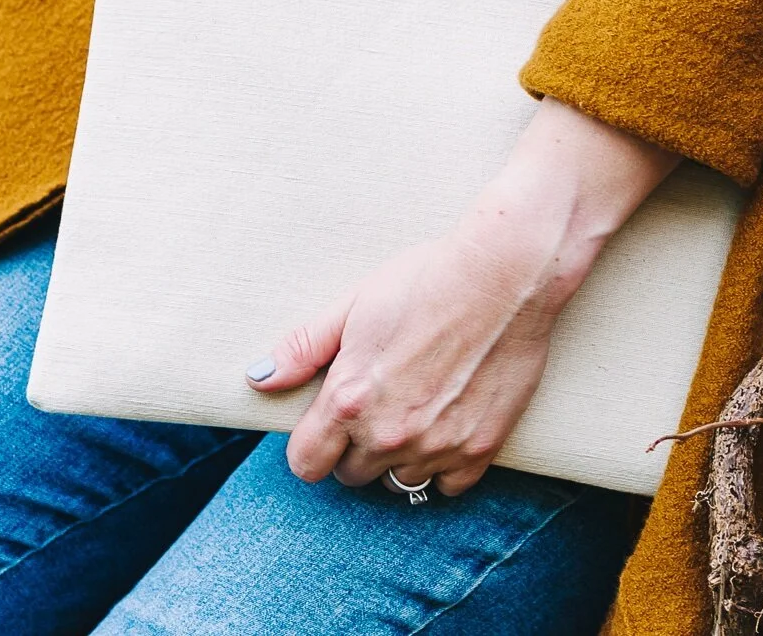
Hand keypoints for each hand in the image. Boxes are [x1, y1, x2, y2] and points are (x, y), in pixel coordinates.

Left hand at [257, 101, 678, 496]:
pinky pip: (447, 487)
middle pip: (352, 475)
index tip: (327, 423)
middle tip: (378, 402)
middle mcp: (389, 434)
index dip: (312, 443)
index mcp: (350, 401)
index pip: (306, 464)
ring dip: (399, 456)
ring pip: (399, 482)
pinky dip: (444, 465)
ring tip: (415, 410)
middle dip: (356, 447)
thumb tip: (258, 378)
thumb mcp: (355, 304)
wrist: (505, 275)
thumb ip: (304, 348)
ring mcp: (437, 447)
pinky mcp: (481, 450)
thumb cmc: (426, 278)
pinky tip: (447, 425)